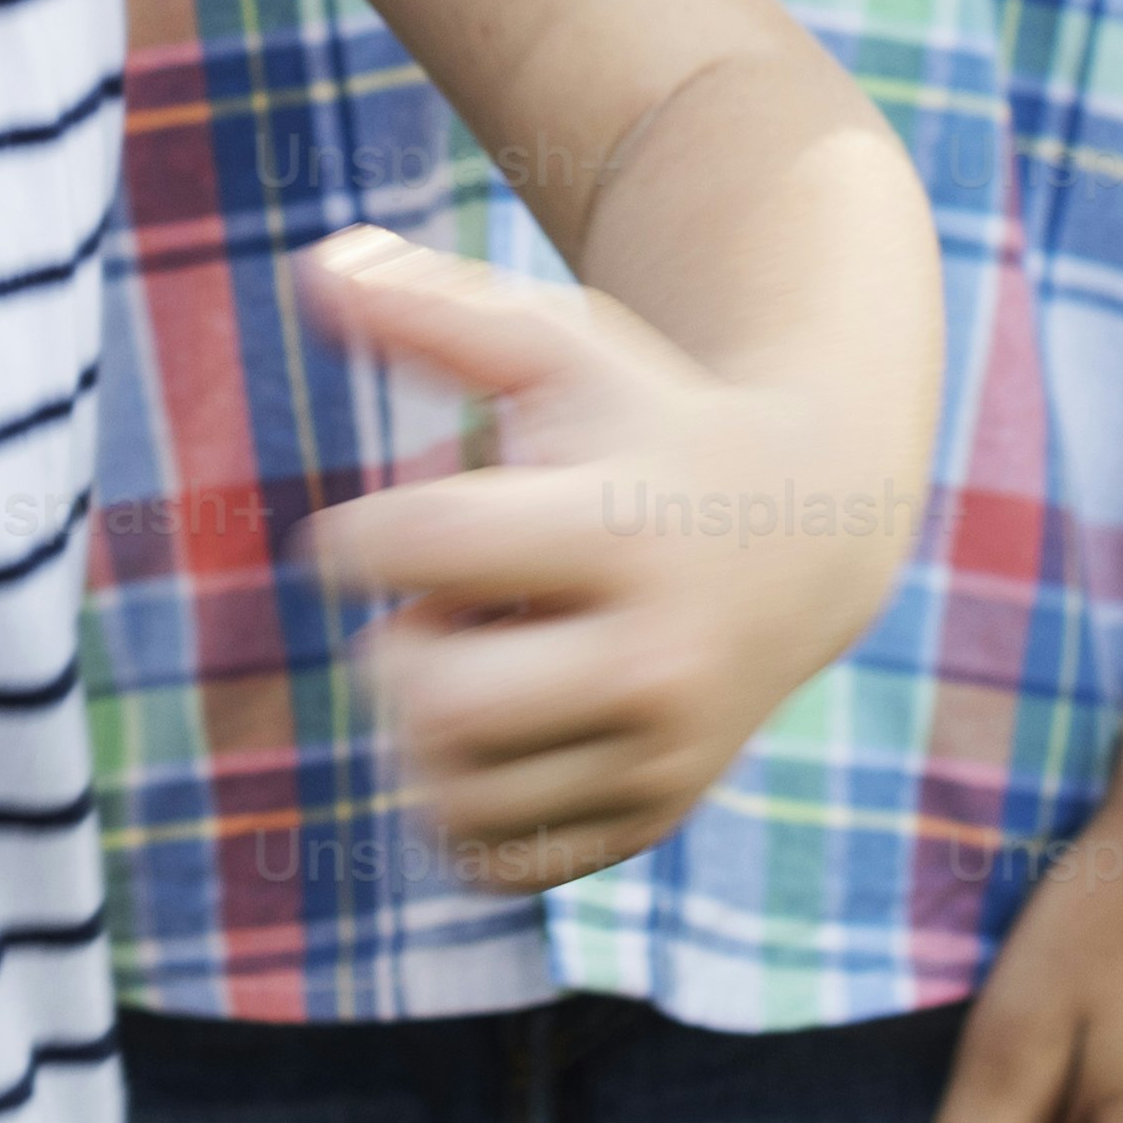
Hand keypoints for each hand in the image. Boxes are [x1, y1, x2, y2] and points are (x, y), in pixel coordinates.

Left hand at [298, 226, 899, 894]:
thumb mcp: (560, 348)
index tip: (369, 534)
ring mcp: (661, 753)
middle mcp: (656, 657)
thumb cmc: (646, 423)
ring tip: (485, 661)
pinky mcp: (652, 817)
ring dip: (427, 728)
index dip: (358, 539)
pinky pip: (493, 856)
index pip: (424, 546)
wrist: (805, 535)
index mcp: (625, 531)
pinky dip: (460, 804)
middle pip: (434, 702)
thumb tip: (317, 265)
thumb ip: (438, 311)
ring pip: (452, 791)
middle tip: (438, 614)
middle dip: (398, 652)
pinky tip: (501, 728)